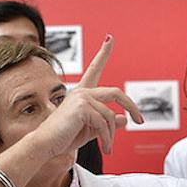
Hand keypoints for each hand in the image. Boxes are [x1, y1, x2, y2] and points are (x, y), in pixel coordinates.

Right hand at [34, 36, 143, 154]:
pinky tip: (105, 148)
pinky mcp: (82, 107)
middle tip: (140, 120)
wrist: (46, 144)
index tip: (110, 38)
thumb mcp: (91, 130)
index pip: (95, 69)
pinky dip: (107, 138)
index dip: (103, 53)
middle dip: (132, 106)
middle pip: (116, 92)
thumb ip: (106, 123)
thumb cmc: (63, 137)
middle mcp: (82, 91)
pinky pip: (104, 122)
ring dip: (111, 135)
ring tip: (108, 148)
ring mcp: (82, 97)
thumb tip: (124, 118)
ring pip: (110, 115)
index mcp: (82, 94)